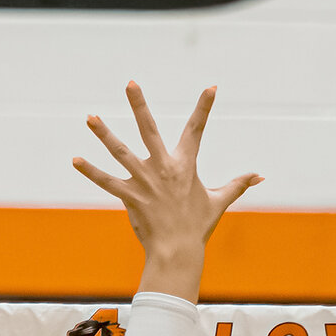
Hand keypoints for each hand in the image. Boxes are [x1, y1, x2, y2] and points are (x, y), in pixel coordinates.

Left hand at [73, 82, 261, 300]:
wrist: (178, 253)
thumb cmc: (198, 227)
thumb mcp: (219, 202)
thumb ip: (238, 185)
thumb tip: (260, 176)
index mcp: (184, 166)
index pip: (196, 131)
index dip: (205, 108)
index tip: (210, 87)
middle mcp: (163, 169)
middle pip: (149, 130)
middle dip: (139, 105)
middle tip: (130, 83)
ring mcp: (144, 182)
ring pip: (121, 152)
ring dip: (104, 134)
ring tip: (90, 117)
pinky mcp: (130, 197)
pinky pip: (107, 182)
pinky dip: (91, 171)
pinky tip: (75, 160)